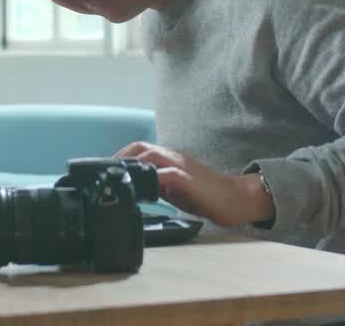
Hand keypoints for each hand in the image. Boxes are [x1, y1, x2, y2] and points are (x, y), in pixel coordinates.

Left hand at [114, 142, 272, 227]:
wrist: (237, 197)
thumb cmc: (207, 195)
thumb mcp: (176, 190)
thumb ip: (159, 185)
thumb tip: (140, 189)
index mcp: (171, 159)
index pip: (142, 149)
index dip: (122, 156)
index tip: (108, 169)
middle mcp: (175, 158)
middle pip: (142, 147)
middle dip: (121, 157)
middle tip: (107, 172)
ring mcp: (183, 167)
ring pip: (152, 154)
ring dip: (133, 164)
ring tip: (119, 176)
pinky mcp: (190, 180)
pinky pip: (168, 174)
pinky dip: (153, 178)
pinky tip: (143, 187)